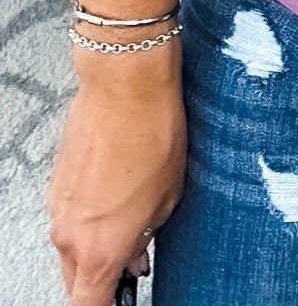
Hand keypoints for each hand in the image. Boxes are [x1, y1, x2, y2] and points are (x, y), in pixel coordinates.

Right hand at [47, 56, 184, 304]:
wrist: (124, 86)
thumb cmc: (153, 133)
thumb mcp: (168, 197)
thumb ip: (145, 236)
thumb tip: (134, 253)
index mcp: (99, 251)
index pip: (89, 305)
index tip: (122, 300)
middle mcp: (70, 238)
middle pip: (77, 281)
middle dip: (102, 279)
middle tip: (132, 264)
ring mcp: (58, 211)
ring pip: (72, 249)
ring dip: (96, 246)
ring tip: (132, 224)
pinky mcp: (57, 186)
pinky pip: (70, 218)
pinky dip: (89, 219)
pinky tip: (117, 198)